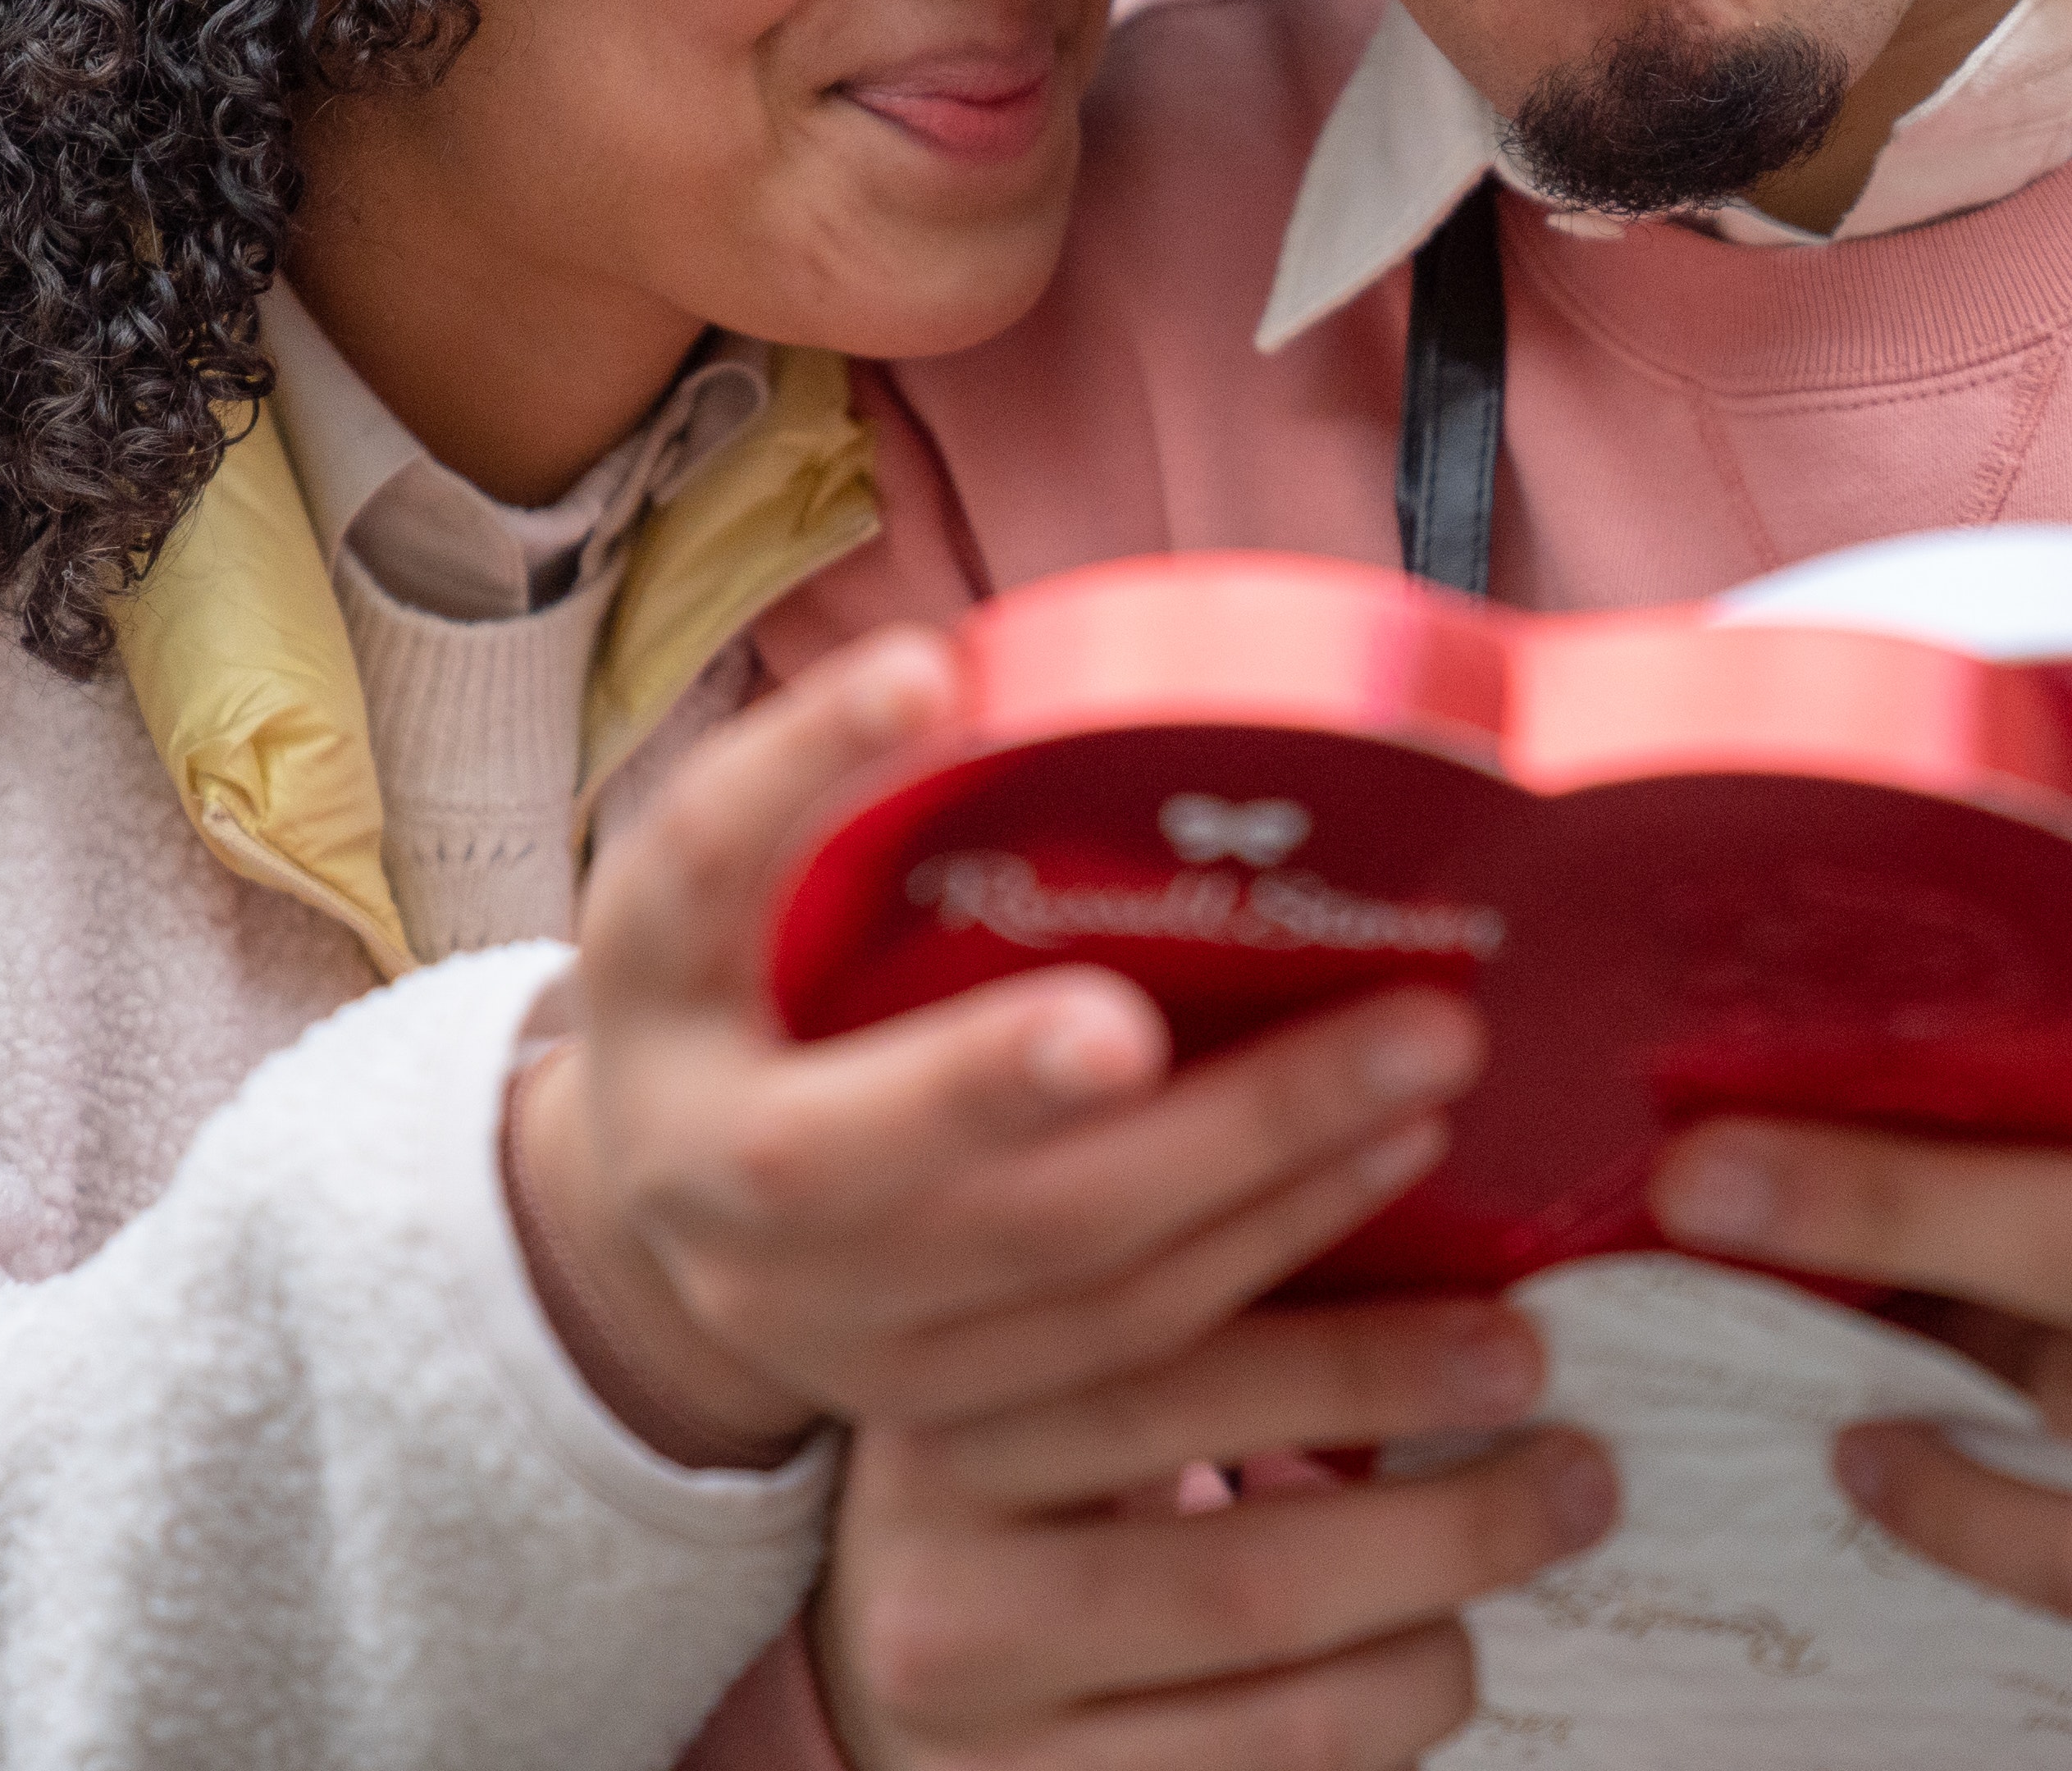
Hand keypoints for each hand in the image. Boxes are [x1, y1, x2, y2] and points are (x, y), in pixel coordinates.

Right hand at [517, 630, 1488, 1450]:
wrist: (664, 1211)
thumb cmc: (750, 978)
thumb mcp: (745, 866)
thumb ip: (846, 776)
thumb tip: (1011, 659)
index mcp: (653, 990)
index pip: (699, 864)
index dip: (801, 765)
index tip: (929, 669)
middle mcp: (705, 1172)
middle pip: (871, 1141)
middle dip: (1073, 1063)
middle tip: (1255, 972)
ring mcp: (820, 1320)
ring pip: (1049, 1264)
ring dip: (1255, 1164)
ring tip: (1418, 1058)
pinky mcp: (932, 1411)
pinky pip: (1122, 1364)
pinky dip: (1274, 1275)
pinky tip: (1395, 1184)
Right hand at [819, 1301, 1615, 1770]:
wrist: (896, 1641)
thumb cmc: (1035, 1462)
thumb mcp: (1061, 1364)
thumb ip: (1192, 1314)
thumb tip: (1453, 1260)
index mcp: (944, 1418)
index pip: (1171, 1377)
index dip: (1364, 1352)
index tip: (1519, 1325)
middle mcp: (942, 1584)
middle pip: (1248, 1569)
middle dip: (1450, 1517)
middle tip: (1580, 1461)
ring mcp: (987, 1735)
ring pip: (1281, 1712)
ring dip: (1441, 1635)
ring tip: (1524, 1561)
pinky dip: (1380, 1725)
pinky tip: (1435, 1657)